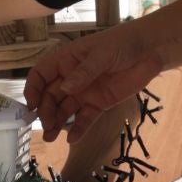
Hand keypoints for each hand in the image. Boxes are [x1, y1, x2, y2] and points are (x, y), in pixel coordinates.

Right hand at [24, 22, 166, 144]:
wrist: (150, 51)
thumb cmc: (123, 43)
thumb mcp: (102, 54)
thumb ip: (84, 71)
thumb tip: (64, 88)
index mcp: (67, 59)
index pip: (41, 74)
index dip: (33, 88)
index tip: (31, 105)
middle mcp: (72, 77)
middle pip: (51, 96)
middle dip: (45, 111)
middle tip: (46, 125)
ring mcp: (85, 91)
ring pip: (65, 109)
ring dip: (57, 123)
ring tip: (51, 137)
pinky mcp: (100, 103)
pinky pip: (85, 117)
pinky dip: (78, 128)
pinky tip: (72, 139)